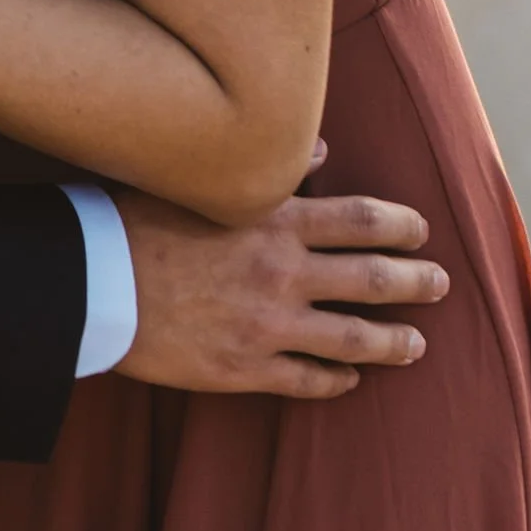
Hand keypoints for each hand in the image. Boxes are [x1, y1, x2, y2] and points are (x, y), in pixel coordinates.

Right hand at [114, 185, 445, 398]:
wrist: (90, 283)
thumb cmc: (136, 220)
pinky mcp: (243, 368)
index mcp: (274, 221)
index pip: (363, 220)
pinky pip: (308, 380)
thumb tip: (320, 150)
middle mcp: (281, 273)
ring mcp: (266, 325)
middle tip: (440, 283)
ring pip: (354, 338)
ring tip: (416, 344)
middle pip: (375, 280)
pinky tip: (349, 379)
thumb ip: (269, 170)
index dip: (403, 226)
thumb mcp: (200, 182)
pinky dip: (337, 380)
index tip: (421, 230)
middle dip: (417, 282)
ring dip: (393, 341)